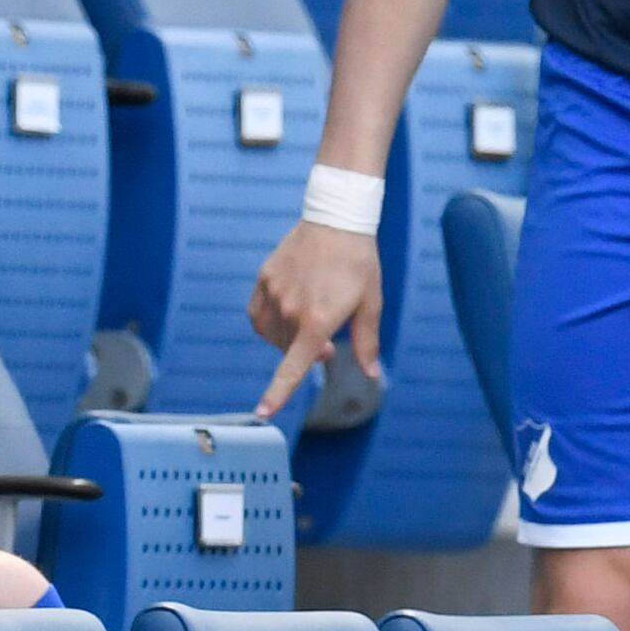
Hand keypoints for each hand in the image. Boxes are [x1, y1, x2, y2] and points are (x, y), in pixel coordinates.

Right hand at [248, 222, 381, 419]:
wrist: (337, 218)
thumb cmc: (359, 262)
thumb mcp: (371, 303)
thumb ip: (367, 342)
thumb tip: (372, 374)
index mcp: (318, 320)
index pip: (294, 366)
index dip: (277, 392)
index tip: (262, 412)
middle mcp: (292, 309)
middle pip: (289, 349)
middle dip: (308, 352)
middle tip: (330, 342)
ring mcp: (275, 292)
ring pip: (272, 333)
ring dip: (287, 339)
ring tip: (307, 325)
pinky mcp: (265, 276)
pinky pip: (258, 312)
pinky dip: (268, 323)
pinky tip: (283, 317)